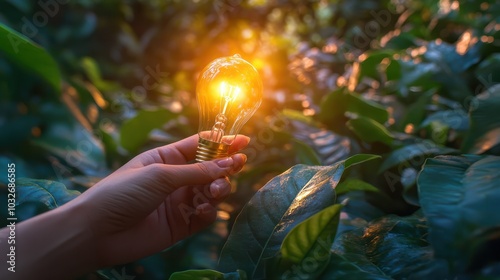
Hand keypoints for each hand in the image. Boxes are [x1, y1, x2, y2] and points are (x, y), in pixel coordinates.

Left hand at [71, 134, 248, 266]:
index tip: (244, 140)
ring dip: (219, 189)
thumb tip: (230, 162)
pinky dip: (208, 211)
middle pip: (210, 169)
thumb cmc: (122, 192)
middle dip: (225, 166)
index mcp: (166, 158)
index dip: (222, 142)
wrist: (97, 232)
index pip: (200, 146)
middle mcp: (175, 178)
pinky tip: (203, 209)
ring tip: (217, 191)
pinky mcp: (181, 224)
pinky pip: (204, 215)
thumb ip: (197, 171)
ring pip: (211, 192)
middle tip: (237, 165)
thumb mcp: (160, 174)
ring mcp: (178, 201)